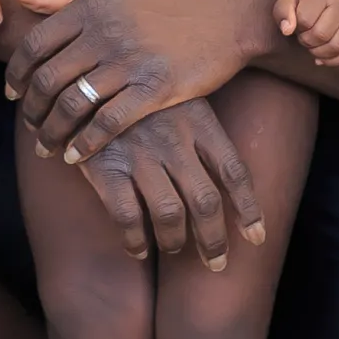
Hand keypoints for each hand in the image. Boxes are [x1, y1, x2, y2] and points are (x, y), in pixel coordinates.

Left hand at [0, 0, 270, 162]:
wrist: (225, 17)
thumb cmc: (165, 3)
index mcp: (91, 7)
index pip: (36, 44)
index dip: (16, 74)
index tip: (12, 93)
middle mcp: (105, 32)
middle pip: (49, 78)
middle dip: (31, 110)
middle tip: (28, 126)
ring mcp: (131, 61)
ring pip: (74, 104)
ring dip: (52, 132)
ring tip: (46, 147)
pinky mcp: (156, 88)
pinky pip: (108, 123)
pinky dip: (85, 144)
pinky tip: (75, 156)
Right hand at [65, 98, 267, 270]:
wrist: (82, 75)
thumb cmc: (136, 90)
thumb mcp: (177, 96)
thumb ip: (198, 130)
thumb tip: (223, 176)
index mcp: (198, 119)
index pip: (234, 171)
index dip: (248, 209)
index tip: (256, 237)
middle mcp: (174, 139)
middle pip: (205, 201)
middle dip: (214, 240)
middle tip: (216, 263)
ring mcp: (140, 153)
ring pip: (170, 214)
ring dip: (174, 241)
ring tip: (173, 247)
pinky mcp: (106, 165)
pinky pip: (128, 216)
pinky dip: (136, 240)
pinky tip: (137, 249)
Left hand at [277, 0, 338, 65]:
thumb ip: (282, 11)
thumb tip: (287, 31)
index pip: (305, 19)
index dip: (297, 27)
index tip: (298, 23)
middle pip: (321, 34)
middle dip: (307, 41)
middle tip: (304, 36)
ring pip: (338, 46)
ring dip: (319, 52)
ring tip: (314, 45)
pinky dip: (334, 61)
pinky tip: (324, 57)